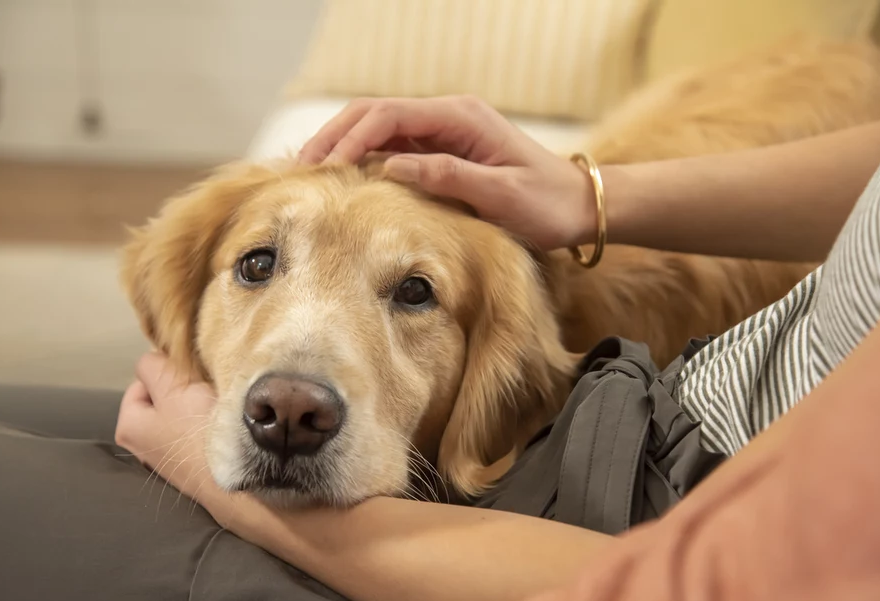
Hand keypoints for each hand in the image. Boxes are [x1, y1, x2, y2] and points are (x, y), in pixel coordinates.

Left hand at [115, 351, 221, 506]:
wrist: (242, 480)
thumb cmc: (199, 432)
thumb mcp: (173, 386)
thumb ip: (155, 365)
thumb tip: (154, 357)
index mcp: (129, 426)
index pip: (145, 376)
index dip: (170, 369)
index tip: (192, 371)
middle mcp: (144, 446)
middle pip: (165, 396)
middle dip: (185, 387)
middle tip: (207, 387)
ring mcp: (172, 458)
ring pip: (185, 413)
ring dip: (200, 404)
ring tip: (218, 405)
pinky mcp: (197, 466)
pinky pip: (200, 432)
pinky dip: (210, 424)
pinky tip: (225, 425)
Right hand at [297, 96, 597, 251]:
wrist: (579, 207)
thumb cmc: (546, 203)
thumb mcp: (500, 194)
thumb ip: (448, 175)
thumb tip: (391, 166)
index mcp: (460, 118)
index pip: (389, 115)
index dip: (351, 138)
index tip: (325, 167)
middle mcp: (447, 118)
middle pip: (374, 114)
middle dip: (334, 136)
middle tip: (300, 166)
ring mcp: (443, 134)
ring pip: (378, 130)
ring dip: (343, 147)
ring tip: (309, 173)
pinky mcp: (443, 153)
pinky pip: (392, 150)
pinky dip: (362, 160)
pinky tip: (341, 180)